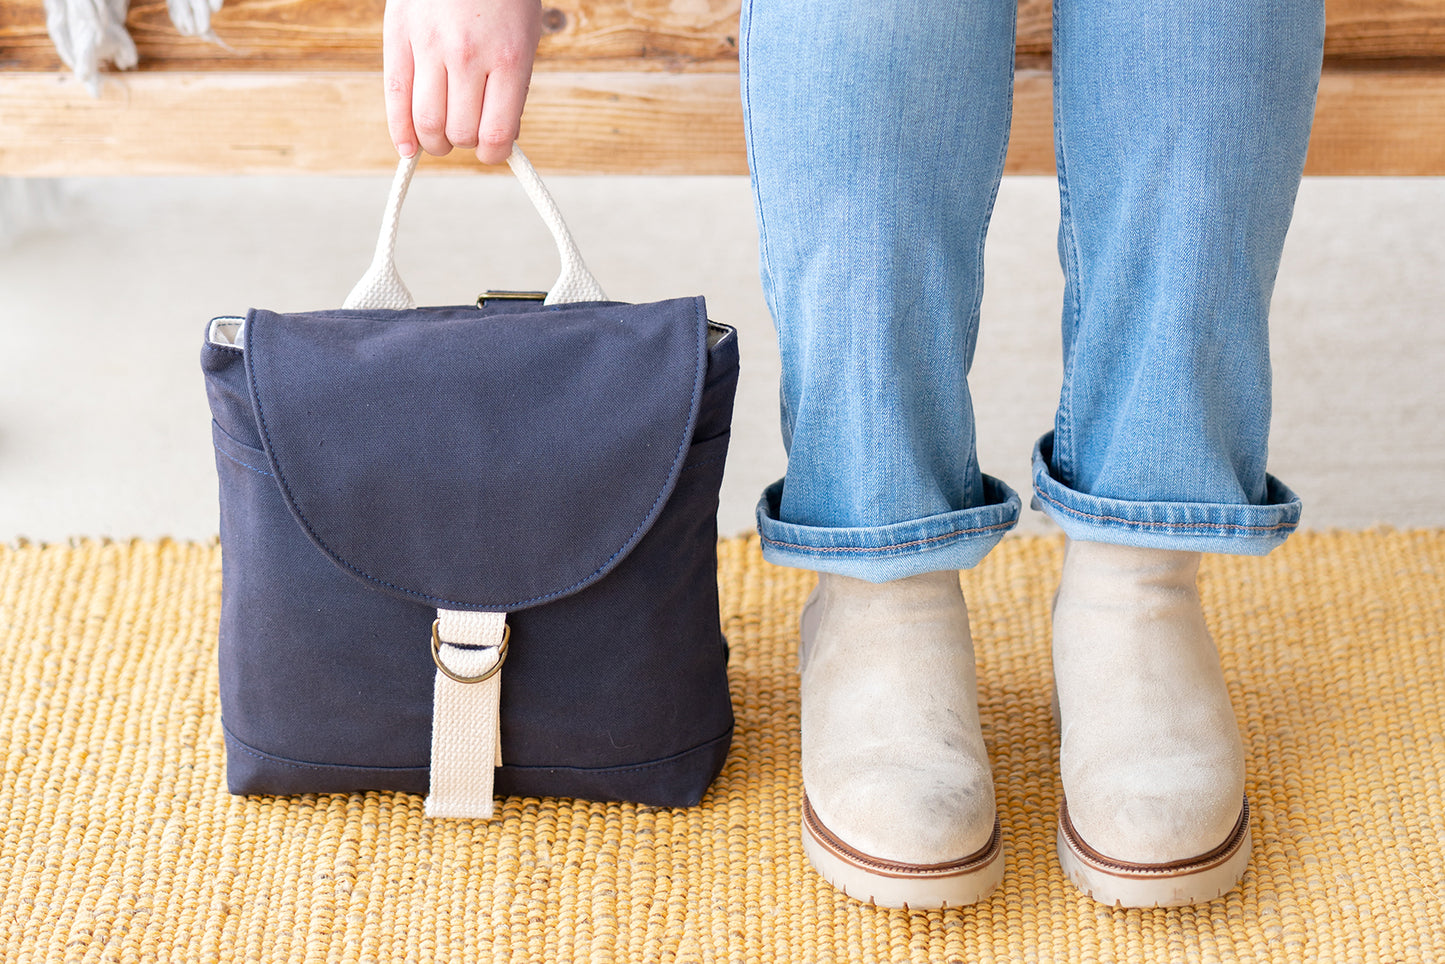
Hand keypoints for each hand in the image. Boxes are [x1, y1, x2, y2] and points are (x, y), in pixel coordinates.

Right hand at [383, 0, 542, 163]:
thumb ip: (511, 84)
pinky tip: (408, 148)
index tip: (492, 151)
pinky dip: (400, 132)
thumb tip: (497, 136)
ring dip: (435, 142)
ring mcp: (430, 46)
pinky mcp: (398, 36)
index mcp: (508, 58)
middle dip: (464, 144)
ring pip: (427, 122)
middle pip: (460, 132)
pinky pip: (395, 96)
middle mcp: (468, 55)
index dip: (494, 153)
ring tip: (440, 138)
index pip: (497, 133)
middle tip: (464, 136)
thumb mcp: (523, 35)